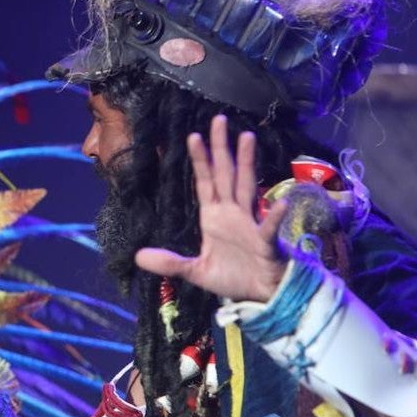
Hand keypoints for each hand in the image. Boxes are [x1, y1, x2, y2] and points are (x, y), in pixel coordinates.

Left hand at [135, 115, 287, 302]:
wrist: (261, 296)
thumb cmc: (233, 278)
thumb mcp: (195, 271)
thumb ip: (169, 263)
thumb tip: (138, 257)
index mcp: (215, 218)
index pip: (205, 182)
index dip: (200, 160)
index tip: (193, 136)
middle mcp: (233, 214)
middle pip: (226, 174)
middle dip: (221, 148)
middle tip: (219, 120)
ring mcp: (250, 224)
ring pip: (247, 187)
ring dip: (246, 164)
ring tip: (246, 138)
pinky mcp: (266, 242)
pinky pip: (268, 228)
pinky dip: (274, 216)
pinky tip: (278, 203)